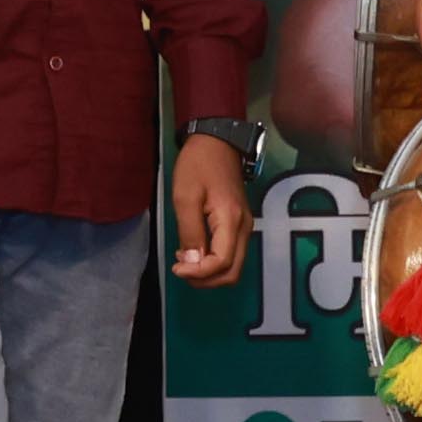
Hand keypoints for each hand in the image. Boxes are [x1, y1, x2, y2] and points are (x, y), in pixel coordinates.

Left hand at [169, 132, 249, 281]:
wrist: (216, 142)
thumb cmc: (197, 166)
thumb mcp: (185, 197)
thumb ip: (190, 232)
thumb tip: (192, 262)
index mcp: (231, 221)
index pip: (222, 263)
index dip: (199, 273)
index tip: (177, 268)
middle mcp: (244, 228)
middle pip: (233, 272)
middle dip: (206, 280)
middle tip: (181, 270)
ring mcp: (244, 226)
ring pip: (234, 266)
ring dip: (210, 273)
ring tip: (185, 261)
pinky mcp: (239, 223)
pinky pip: (231, 253)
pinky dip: (214, 262)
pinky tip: (194, 251)